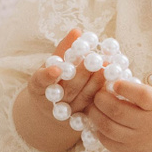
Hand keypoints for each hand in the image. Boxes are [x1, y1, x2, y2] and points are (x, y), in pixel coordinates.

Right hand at [12, 29, 106, 151]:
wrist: (50, 110)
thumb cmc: (53, 80)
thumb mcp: (53, 64)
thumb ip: (64, 49)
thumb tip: (78, 30)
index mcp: (38, 88)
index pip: (40, 82)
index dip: (47, 76)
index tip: (58, 68)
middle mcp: (50, 103)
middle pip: (67, 89)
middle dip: (82, 74)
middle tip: (95, 60)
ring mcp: (67, 114)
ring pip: (82, 99)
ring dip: (96, 83)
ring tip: (107, 67)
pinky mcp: (82, 121)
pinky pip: (93, 109)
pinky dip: (103, 96)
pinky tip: (113, 83)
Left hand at [85, 78, 151, 151]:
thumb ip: (135, 91)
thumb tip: (106, 83)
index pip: (142, 95)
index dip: (126, 88)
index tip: (115, 83)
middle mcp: (148, 125)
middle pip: (117, 111)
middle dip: (101, 99)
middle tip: (97, 94)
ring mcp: (137, 141)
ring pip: (107, 127)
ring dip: (94, 114)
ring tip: (93, 107)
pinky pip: (106, 141)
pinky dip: (98, 129)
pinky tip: (99, 122)